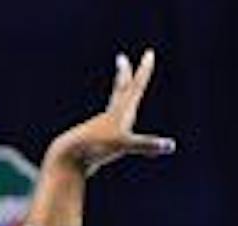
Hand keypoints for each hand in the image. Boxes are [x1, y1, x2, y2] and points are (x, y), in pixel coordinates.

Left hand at [46, 49, 174, 178]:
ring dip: (117, 96)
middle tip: (121, 59)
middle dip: (123, 74)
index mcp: (120, 112)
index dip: (144, 71)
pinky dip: (111, 123)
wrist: (66, 158)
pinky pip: (107, 128)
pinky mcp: (95, 141)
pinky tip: (109, 129)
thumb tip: (171, 146)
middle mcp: (110, 116)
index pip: (135, 86)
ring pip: (112, 107)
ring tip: (119, 91)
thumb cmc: (94, 149)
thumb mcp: (123, 145)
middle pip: (119, 90)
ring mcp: (101, 128)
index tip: (148, 53)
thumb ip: (147, 145)